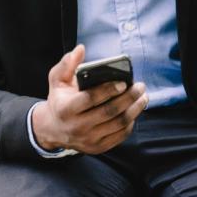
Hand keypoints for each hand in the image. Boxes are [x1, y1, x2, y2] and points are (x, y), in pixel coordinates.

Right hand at [32, 44, 147, 154]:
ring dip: (134, 110)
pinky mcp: (97, 148)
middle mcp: (77, 126)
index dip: (109, 90)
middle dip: (128, 98)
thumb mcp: (57, 80)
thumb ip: (67, 64)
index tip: (124, 82)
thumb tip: (80, 49)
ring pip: (118, 124)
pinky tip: (134, 111)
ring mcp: (88, 139)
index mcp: (66, 109)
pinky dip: (130, 123)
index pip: (90, 99)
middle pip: (109, 112)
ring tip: (143, 97)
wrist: (53, 129)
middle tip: (140, 86)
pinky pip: (119, 136)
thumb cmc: (59, 100)